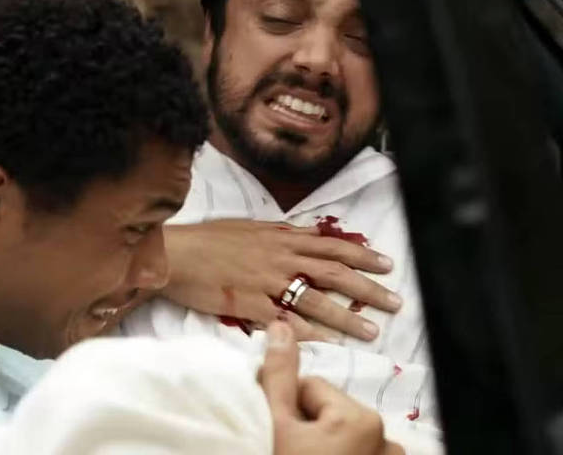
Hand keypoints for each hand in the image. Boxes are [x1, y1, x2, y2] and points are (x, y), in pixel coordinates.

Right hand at [162, 220, 401, 341]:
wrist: (176, 254)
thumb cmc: (209, 239)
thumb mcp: (249, 226)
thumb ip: (281, 232)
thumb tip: (308, 232)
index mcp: (281, 237)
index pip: (331, 245)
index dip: (362, 255)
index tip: (387, 264)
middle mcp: (280, 258)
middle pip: (334, 273)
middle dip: (368, 288)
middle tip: (394, 302)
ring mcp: (266, 282)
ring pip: (315, 300)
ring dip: (346, 317)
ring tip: (371, 331)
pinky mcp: (250, 305)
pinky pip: (285, 321)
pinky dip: (308, 333)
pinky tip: (328, 344)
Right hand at [261, 322, 404, 454]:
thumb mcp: (276, 423)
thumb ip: (279, 375)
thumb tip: (281, 326)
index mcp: (362, 418)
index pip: (312, 387)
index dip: (286, 404)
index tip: (273, 427)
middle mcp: (386, 438)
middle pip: (329, 410)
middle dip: (306, 423)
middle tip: (285, 446)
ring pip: (341, 434)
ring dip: (321, 441)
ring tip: (298, 453)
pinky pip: (357, 450)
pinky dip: (338, 454)